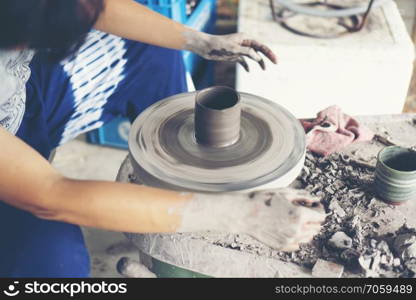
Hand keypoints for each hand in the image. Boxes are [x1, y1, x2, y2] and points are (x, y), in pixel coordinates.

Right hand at [179, 188, 325, 251]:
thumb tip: (315, 199)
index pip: (321, 216)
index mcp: (299, 215)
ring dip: (306, 228)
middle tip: (304, 210)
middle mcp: (296, 230)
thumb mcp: (284, 192)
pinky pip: (297, 244)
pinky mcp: (281, 246)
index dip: (318, 208)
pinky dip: (296, 237)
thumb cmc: (261, 200)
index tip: (312, 204)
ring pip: (308, 237)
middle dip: (313, 219)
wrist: (243, 214)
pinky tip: (287, 227)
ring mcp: (289, 240)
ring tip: (295, 218)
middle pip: (316, 228)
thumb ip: (303, 195)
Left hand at [183, 31, 276, 71]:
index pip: (261, 46)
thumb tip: (258, 58)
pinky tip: (248, 71)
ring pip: (252, 56)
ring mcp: (239, 49)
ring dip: (258, 62)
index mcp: (246, 38)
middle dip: (267, 57)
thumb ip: (247, 52)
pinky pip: (243, 61)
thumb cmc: (220, 46)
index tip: (275, 61)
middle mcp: (244, 43)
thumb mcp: (235, 49)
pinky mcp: (234, 56)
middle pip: (259, 50)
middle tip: (276, 63)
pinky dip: (246, 66)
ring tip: (264, 69)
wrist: (207, 47)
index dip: (269, 53)